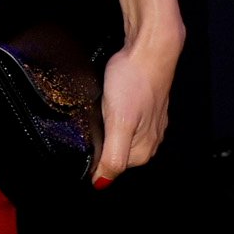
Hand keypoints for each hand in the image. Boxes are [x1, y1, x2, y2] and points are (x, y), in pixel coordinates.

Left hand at [93, 26, 180, 186]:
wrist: (149, 50)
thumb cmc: (134, 82)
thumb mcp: (119, 123)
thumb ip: (113, 155)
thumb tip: (102, 183)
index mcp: (143, 150)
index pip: (110, 167)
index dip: (92, 156)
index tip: (84, 138)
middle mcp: (149, 141)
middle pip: (114, 153)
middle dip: (98, 142)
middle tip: (90, 120)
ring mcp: (149, 124)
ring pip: (117, 136)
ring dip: (103, 128)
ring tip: (96, 112)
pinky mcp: (144, 108)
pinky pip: (121, 121)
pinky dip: (110, 116)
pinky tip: (105, 105)